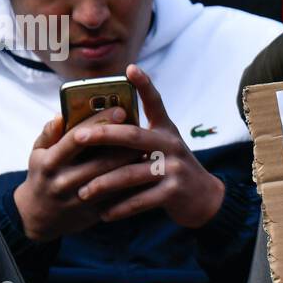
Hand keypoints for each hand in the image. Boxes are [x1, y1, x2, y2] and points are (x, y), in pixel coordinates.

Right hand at [14, 109, 143, 242]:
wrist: (39, 217)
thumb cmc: (42, 176)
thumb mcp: (37, 153)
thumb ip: (49, 133)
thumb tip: (62, 114)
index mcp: (50, 162)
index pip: (77, 139)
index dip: (99, 124)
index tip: (121, 110)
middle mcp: (64, 182)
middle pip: (100, 160)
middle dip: (124, 145)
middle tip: (143, 129)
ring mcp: (80, 200)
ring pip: (113, 180)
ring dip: (132, 164)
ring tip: (148, 148)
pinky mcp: (93, 213)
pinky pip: (118, 198)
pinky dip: (134, 184)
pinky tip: (146, 171)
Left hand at [61, 65, 225, 226]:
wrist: (204, 199)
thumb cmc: (173, 168)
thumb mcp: (164, 145)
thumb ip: (139, 135)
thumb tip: (100, 125)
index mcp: (165, 130)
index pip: (155, 102)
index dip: (144, 84)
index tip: (130, 68)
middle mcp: (170, 145)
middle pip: (132, 136)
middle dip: (103, 135)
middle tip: (78, 138)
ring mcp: (174, 168)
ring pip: (131, 174)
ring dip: (104, 184)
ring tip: (83, 193)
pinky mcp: (174, 192)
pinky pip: (141, 200)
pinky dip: (120, 208)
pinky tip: (104, 214)